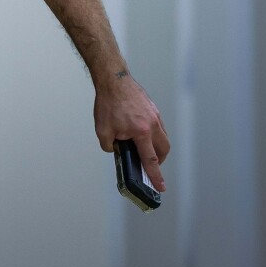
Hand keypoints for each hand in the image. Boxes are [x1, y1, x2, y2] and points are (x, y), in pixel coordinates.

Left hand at [94, 73, 170, 191]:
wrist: (113, 79)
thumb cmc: (108, 103)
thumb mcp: (102, 130)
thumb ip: (110, 145)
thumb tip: (116, 150)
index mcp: (141, 132)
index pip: (150, 160)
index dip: (156, 176)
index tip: (161, 187)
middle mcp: (152, 125)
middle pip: (163, 150)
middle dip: (159, 161)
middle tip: (151, 167)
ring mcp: (155, 116)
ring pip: (163, 138)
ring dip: (157, 148)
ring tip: (144, 150)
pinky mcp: (153, 109)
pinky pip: (158, 127)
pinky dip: (153, 135)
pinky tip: (142, 134)